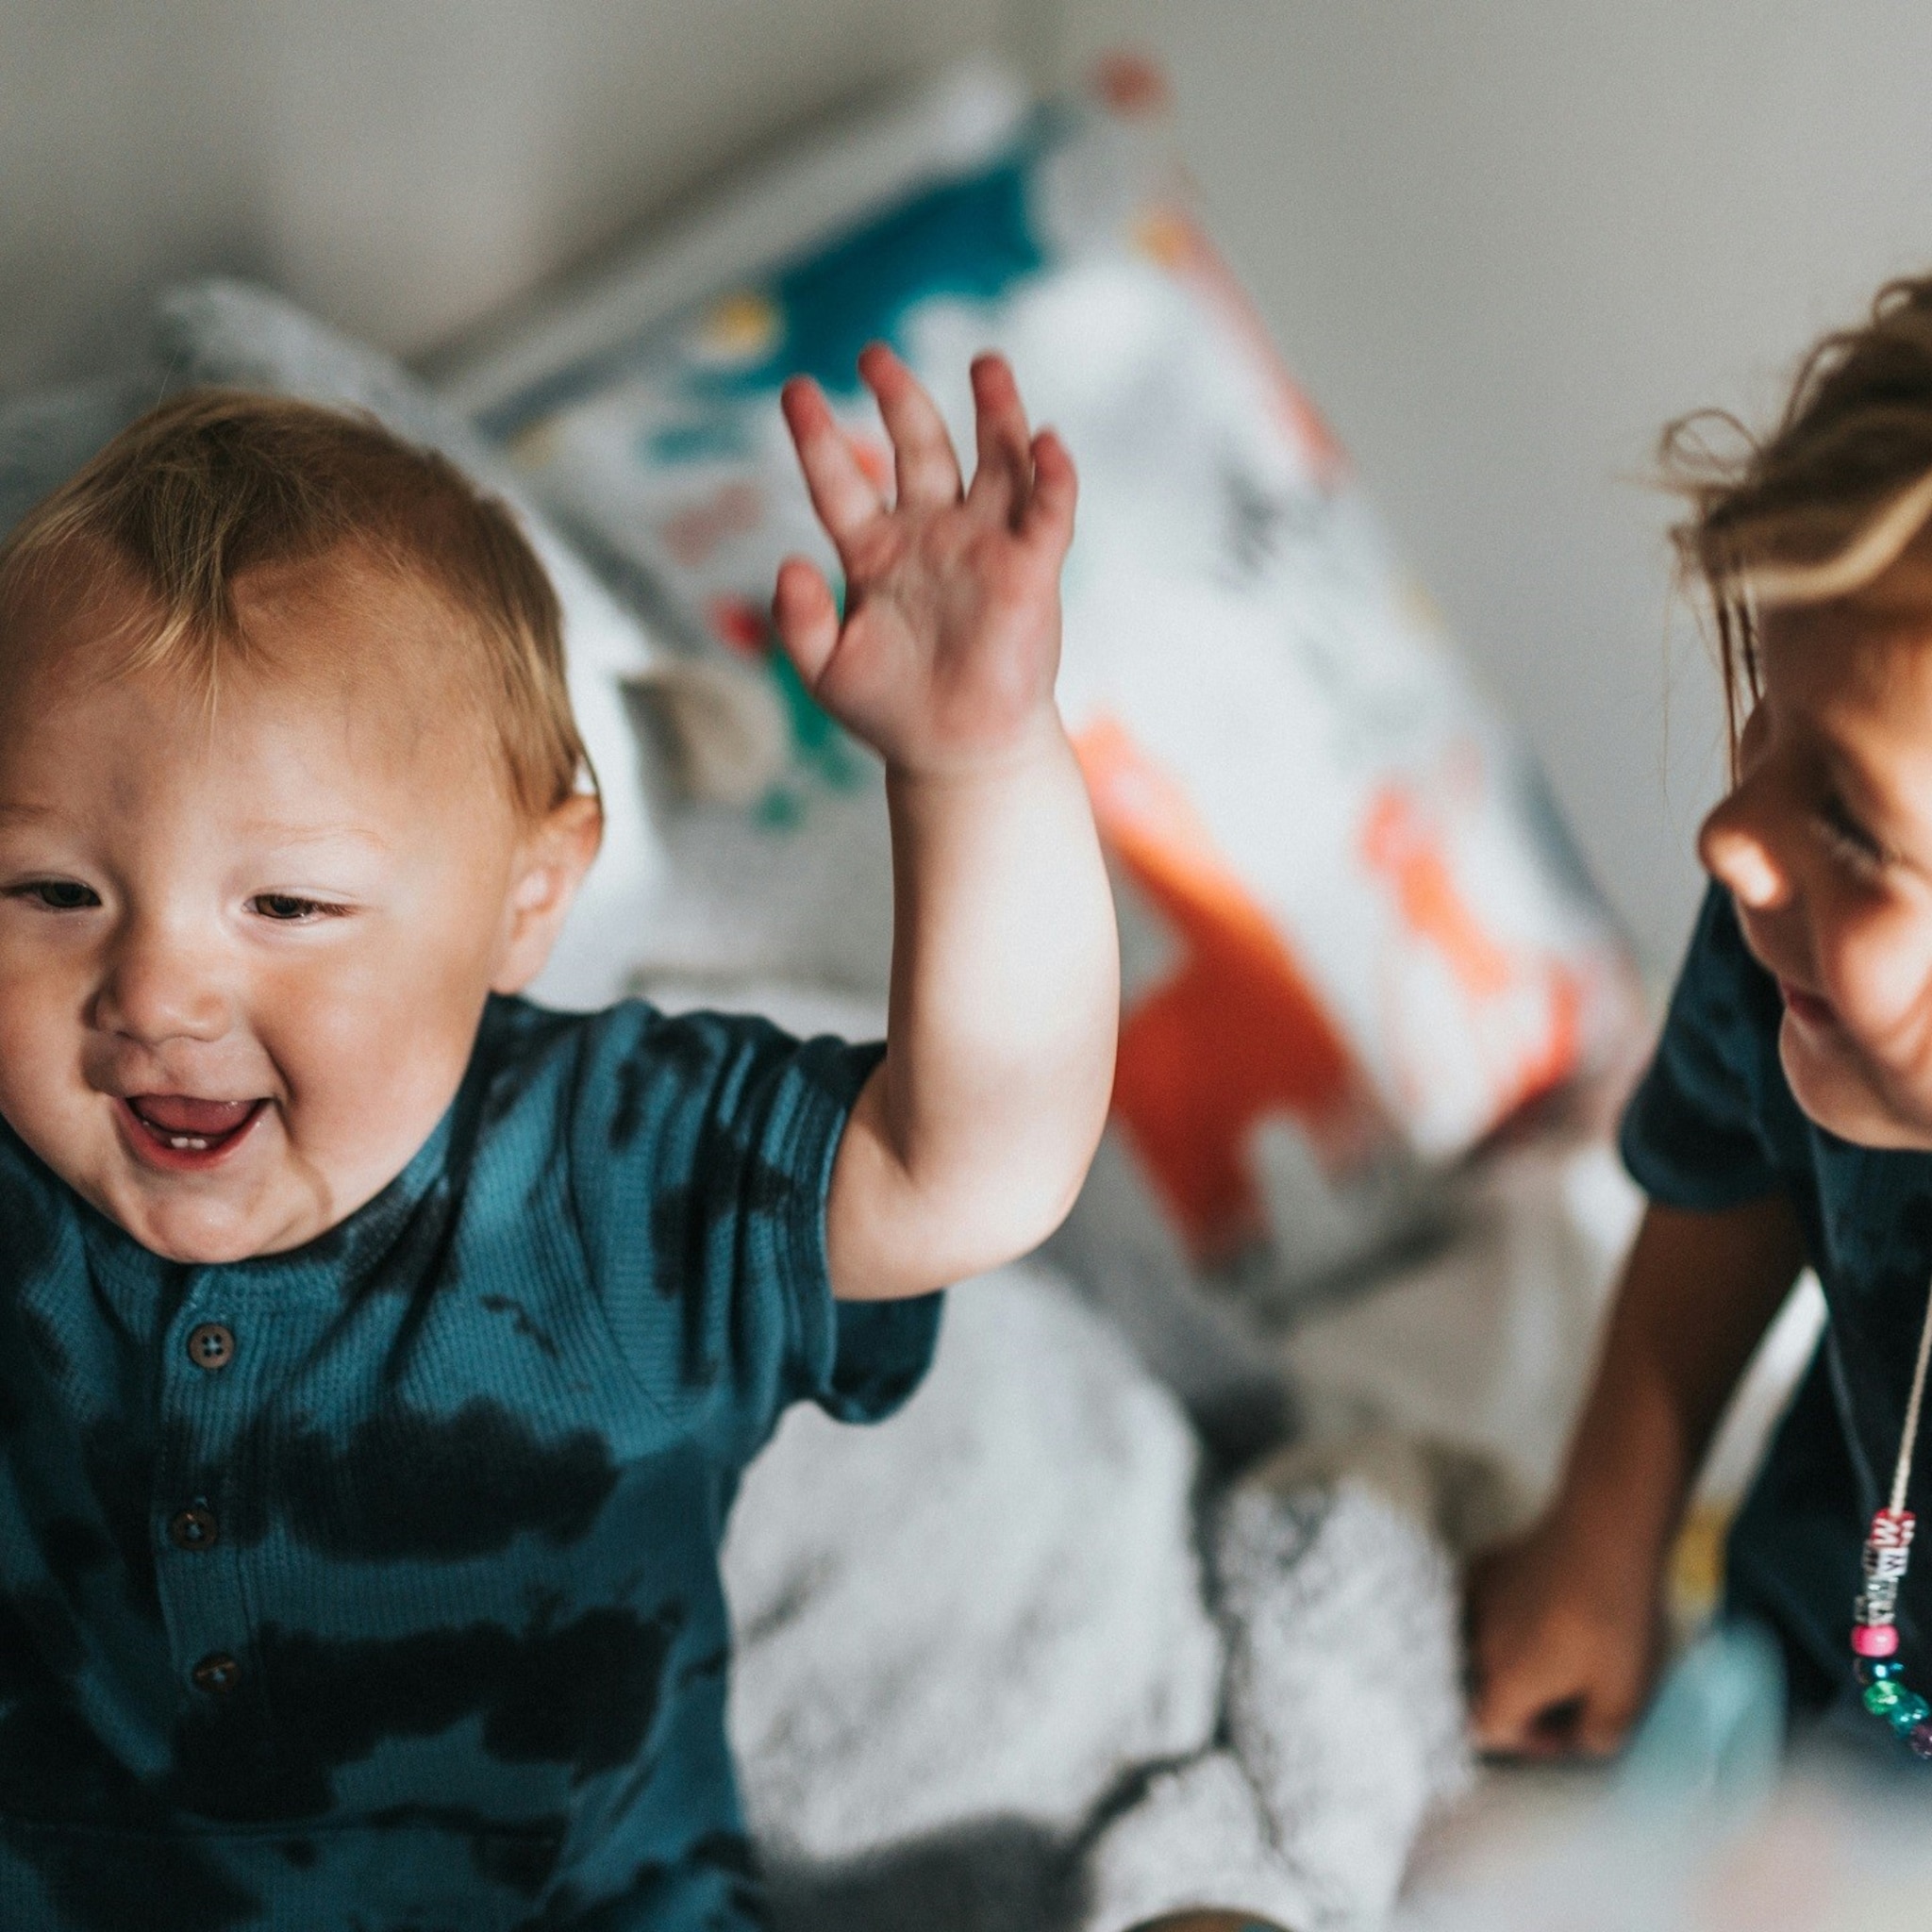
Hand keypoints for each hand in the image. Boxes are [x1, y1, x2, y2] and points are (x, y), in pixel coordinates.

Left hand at [775, 343, 1075, 777]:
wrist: (958, 755)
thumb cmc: (892, 714)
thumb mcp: (825, 670)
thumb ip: (797, 619)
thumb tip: (789, 560)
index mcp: (876, 553)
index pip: (841, 480)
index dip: (817, 437)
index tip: (796, 390)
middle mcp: (931, 535)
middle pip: (919, 448)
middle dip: (901, 398)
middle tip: (875, 354)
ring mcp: (984, 546)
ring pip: (994, 461)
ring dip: (993, 411)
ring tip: (985, 363)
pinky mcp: (1031, 569)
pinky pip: (1047, 511)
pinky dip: (1052, 475)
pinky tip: (1045, 441)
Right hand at [1466, 1511, 1666, 1758]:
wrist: (1602, 1538)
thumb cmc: (1612, 1623)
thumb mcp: (1624, 1695)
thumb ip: (1599, 1735)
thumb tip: (1584, 1741)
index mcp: (1506, 1684)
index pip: (1490, 1731)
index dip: (1529, 1741)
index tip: (1567, 1728)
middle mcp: (1479, 1646)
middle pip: (1485, 1688)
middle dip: (1521, 1698)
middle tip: (1565, 1690)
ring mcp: (1477, 1602)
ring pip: (1480, 1645)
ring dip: (1509, 1656)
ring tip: (1549, 1649)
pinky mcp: (1485, 1567)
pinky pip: (1482, 1604)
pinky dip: (1501, 1615)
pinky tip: (1534, 1606)